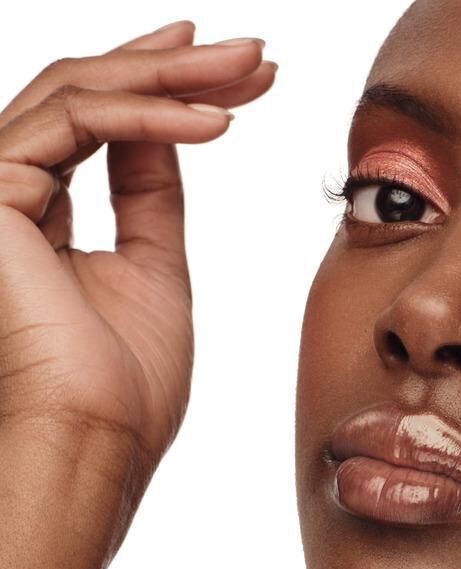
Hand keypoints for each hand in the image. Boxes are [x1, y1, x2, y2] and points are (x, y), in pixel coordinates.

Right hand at [0, 20, 274, 478]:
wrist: (96, 441)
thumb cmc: (126, 385)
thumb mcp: (154, 270)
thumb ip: (150, 196)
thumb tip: (171, 130)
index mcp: (39, 214)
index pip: (99, 125)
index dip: (165, 90)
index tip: (237, 77)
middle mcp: (6, 191)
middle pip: (89, 96)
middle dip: (178, 67)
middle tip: (255, 53)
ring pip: (80, 95)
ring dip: (174, 78)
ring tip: (251, 73)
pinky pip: (78, 126)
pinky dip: (152, 118)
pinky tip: (219, 123)